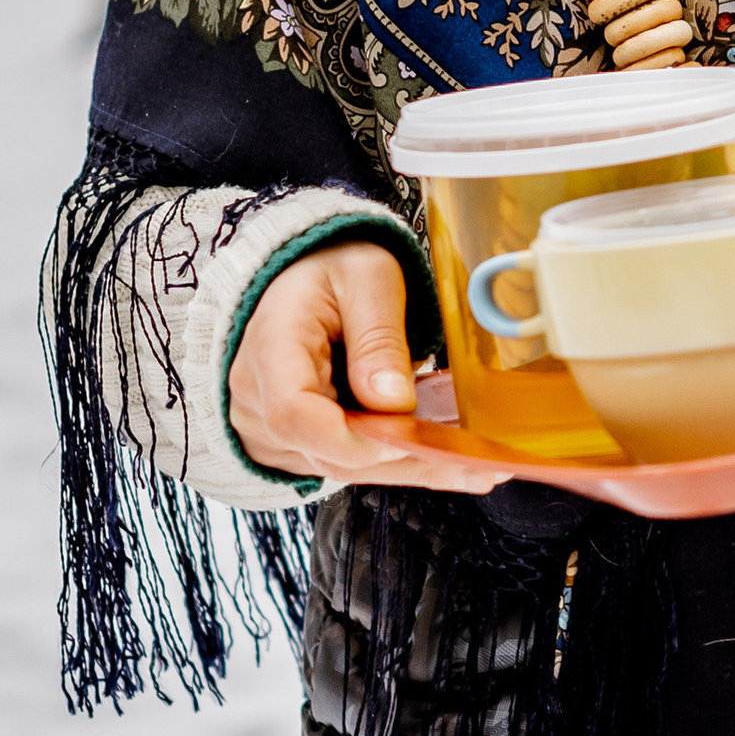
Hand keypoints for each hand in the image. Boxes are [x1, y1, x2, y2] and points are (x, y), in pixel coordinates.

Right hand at [227, 242, 507, 491]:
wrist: (299, 279)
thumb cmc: (329, 268)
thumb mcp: (366, 278)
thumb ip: (378, 337)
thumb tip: (394, 401)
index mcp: (270, 347)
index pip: (295, 414)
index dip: (355, 435)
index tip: (408, 424)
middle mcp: (258, 397)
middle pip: (327, 451)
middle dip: (401, 456)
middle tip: (471, 456)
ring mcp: (272, 425)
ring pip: (342, 466)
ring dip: (409, 467)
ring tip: (476, 467)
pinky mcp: (297, 441)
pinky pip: (346, 463)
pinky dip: (396, 462)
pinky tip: (447, 460)